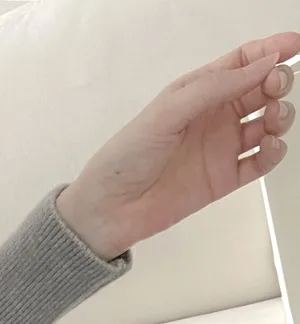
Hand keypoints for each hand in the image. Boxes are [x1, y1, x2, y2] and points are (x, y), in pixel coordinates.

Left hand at [57, 33, 299, 260]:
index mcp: (196, 93)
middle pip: (261, 89)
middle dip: (277, 81)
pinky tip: (269, 146)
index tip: (293, 46)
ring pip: (267, 124)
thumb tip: (262, 64)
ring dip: (281, 116)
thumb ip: (215, 87)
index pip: (241, 62)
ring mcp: (220, 148)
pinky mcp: (224, 179)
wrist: (110, 209)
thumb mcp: (167, 112)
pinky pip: (260, 162)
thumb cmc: (126, 157)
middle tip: (276, 86)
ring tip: (273, 119)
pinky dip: (273, 152)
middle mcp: (212, 117)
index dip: (269, 50)